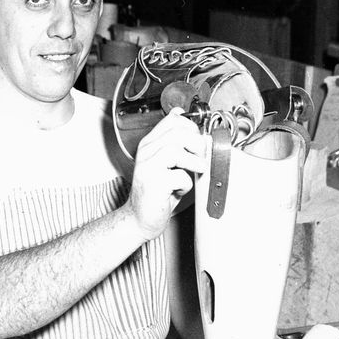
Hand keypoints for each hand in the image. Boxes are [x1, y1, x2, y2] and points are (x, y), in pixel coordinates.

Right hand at [126, 109, 209, 239]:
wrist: (140, 217)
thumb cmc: (157, 192)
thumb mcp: (166, 163)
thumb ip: (175, 144)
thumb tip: (186, 121)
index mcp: (150, 144)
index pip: (172, 120)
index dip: (191, 127)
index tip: (197, 141)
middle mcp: (146, 152)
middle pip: (177, 132)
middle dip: (196, 144)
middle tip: (199, 158)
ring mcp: (148, 167)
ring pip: (176, 149)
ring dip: (194, 162)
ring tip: (195, 172)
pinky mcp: (154, 184)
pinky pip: (179, 176)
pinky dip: (187, 184)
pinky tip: (180, 190)